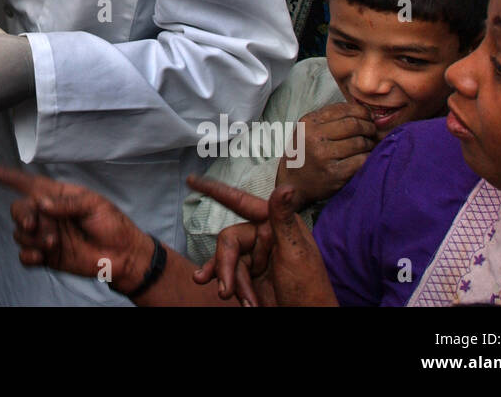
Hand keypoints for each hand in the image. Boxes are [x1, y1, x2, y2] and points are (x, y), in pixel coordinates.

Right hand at [0, 163, 153, 293]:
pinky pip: (24, 255)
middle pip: (18, 209)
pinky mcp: (46, 257)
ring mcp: (45, 236)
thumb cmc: (112, 224)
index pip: (26, 183)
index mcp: (56, 196)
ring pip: (20, 233)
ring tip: (54, 243)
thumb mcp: (94, 204)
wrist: (122, 255)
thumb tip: (42, 204)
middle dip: (22, 215)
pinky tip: (41, 256)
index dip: (4, 176)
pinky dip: (29, 255)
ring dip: (34, 238)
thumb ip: (67, 203)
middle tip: (35, 224)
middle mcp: (47, 215)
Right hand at [187, 174, 337, 306]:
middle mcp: (264, 237)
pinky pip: (227, 274)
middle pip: (229, 240)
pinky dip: (223, 283)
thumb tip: (286, 186)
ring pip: (226, 260)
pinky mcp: (250, 276)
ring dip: (228, 281)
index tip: (192, 180)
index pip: (241, 202)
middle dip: (226, 265)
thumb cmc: (309, 288)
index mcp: (276, 224)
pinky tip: (217, 292)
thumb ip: (283, 220)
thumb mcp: (295, 253)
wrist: (307, 320)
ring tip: (228, 297)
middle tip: (226, 291)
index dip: (216, 190)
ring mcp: (256, 257)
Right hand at [273, 102, 376, 207]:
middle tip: (372, 132)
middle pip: (354, 124)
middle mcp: (314, 137)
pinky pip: (362, 160)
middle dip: (368, 127)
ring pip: (360, 142)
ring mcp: (323, 156)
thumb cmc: (305, 153)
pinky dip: (368, 158)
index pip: (342, 109)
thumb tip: (367, 112)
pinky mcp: (334, 174)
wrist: (293, 183)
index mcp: (308, 122)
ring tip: (368, 146)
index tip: (367, 117)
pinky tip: (364, 158)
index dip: (361, 112)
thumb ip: (331, 118)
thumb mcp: (308, 130)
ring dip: (370, 144)